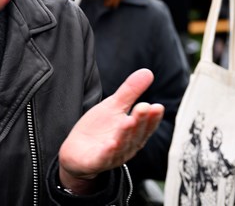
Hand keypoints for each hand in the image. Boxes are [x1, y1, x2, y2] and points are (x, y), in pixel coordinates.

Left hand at [57, 69, 164, 193]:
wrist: (77, 152)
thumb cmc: (99, 128)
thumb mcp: (114, 106)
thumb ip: (130, 91)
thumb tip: (148, 72)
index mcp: (133, 133)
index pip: (146, 125)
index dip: (152, 118)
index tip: (157, 107)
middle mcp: (127, 146)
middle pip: (135, 134)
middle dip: (140, 121)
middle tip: (144, 107)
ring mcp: (112, 156)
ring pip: (121, 146)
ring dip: (125, 134)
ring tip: (128, 121)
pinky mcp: (96, 162)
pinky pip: (103, 158)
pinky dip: (107, 152)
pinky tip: (110, 144)